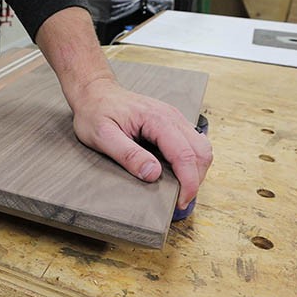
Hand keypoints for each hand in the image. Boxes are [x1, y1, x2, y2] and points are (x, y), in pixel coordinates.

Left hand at [71, 78, 212, 209]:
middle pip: (201, 152)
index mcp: (157, 119)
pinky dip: (191, 161)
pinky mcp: (172, 123)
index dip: (188, 182)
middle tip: (180, 200)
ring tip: (179, 189)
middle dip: (196, 179)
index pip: (185, 155)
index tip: (180, 202)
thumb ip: (128, 155)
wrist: (95, 93)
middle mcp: (171, 117)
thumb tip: (153, 173)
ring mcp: (174, 118)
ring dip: (196, 170)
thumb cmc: (96, 113)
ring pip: (201, 147)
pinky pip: (192, 143)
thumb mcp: (103, 137)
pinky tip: (176, 173)